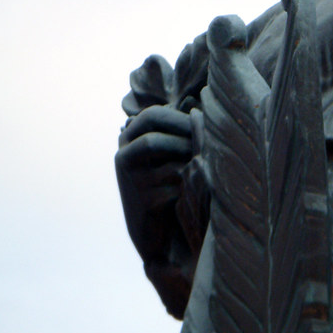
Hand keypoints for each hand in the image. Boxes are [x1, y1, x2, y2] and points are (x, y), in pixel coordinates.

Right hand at [115, 104, 195, 315]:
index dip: (177, 116)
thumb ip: (175, 130)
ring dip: (191, 163)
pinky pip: (175, 187)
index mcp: (129, 139)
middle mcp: (124, 158)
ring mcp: (131, 182)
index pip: (151, 116)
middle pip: (152, 140)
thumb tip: (203, 106)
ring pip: (167, 164)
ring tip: (208, 162)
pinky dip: (192, 184)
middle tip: (207, 143)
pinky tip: (203, 184)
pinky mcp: (145, 202)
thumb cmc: (165, 181)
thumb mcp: (165, 152)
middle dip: (184, 139)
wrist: (151, 226)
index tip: (200, 119)